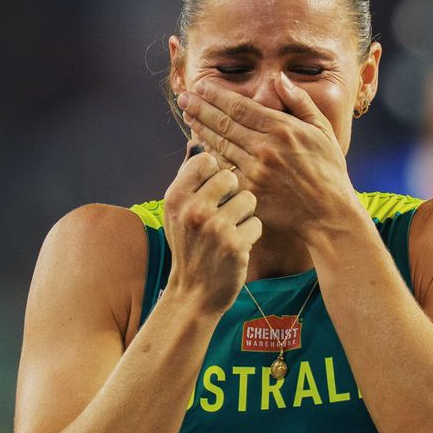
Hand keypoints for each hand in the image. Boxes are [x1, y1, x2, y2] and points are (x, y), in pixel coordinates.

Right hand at [160, 150, 260, 314]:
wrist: (194, 292)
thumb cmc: (188, 245)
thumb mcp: (177, 211)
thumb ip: (188, 177)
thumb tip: (197, 140)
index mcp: (176, 197)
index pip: (207, 160)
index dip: (215, 172)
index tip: (213, 189)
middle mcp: (193, 210)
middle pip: (231, 177)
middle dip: (233, 193)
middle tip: (223, 213)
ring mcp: (215, 228)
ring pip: (248, 198)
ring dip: (244, 214)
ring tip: (230, 230)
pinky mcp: (235, 246)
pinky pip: (257, 223)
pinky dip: (251, 234)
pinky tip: (237, 246)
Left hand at [178, 79, 357, 242]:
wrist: (328, 213)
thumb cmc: (328, 170)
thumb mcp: (322, 130)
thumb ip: (300, 102)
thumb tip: (278, 78)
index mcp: (283, 129)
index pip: (241, 106)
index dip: (217, 95)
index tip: (202, 86)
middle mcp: (265, 148)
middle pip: (224, 123)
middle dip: (201, 107)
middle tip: (184, 97)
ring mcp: (255, 172)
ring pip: (220, 145)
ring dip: (200, 128)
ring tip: (188, 115)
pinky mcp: (249, 192)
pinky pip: (224, 170)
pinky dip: (210, 157)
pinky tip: (199, 146)